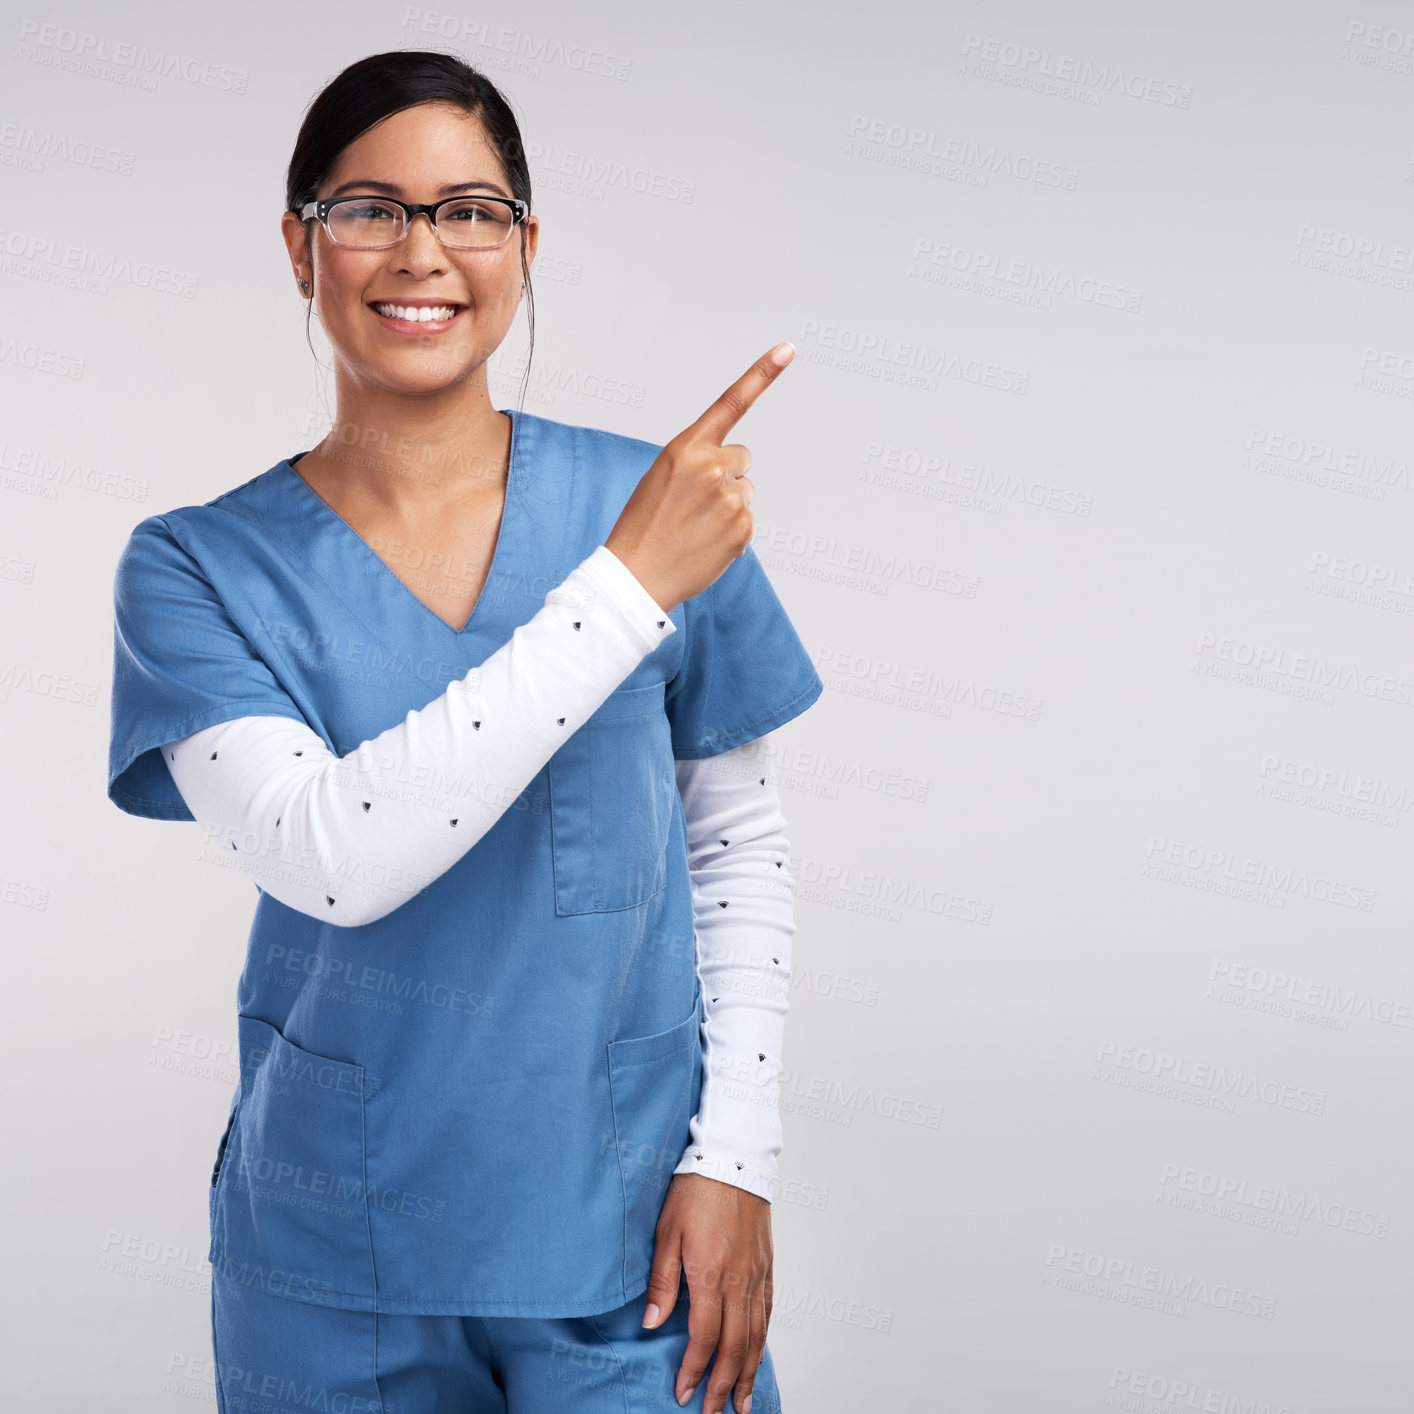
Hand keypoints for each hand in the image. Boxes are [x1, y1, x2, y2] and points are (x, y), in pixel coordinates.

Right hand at [606, 342, 795, 614]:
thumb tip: (736, 470)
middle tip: (693, 503)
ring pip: (745, 491)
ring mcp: (730, 498)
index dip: (762, 374)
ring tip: (695, 527)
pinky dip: (731, 532)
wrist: (635, 577)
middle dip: (726, 476)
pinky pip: (747, 521)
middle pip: (741, 459)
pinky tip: (705, 544)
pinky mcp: (742, 528)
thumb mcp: (661, 478)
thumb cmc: (643, 526)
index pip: (730, 403)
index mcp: (685, 448)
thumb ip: (697, 462)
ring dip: (727, 506)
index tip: (788, 349)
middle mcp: (712, 466)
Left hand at [641, 1172, 773, 1412]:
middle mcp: (739, 1279)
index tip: (684, 1393)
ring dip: (748, 1371)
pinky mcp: (767, 1264)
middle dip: (724, 1385)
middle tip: (715, 1413)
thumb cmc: (694, 1190)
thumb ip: (662, 1281)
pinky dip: (763, 1339)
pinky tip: (757, 1354)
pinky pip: (768, 1311)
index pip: (704, 1337)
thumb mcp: (665, 1231)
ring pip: (757, 1334)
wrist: (733, 1156)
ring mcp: (757, 1272)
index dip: (694, 1370)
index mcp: (710, 1274)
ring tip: (742, 1402)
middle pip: (735, 1345)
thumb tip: (653, 1324)